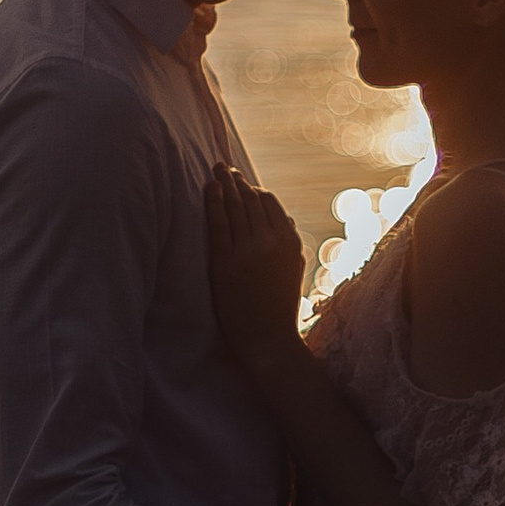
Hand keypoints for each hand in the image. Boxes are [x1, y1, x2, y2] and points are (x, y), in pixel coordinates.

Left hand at [204, 164, 305, 372]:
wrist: (268, 340)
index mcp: (289, 243)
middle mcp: (270, 242)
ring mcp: (247, 252)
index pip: (270, 204)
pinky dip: (214, 201)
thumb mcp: (294, 271)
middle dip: (237, 180)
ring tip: (215, 169)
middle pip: (250, 201)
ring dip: (224, 184)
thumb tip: (286, 218)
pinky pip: (218, 224)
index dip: (254, 190)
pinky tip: (210, 187)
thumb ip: (291, 243)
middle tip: (223, 165)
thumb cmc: (280, 308)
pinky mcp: (225, 264)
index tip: (242, 181)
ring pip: (235, 207)